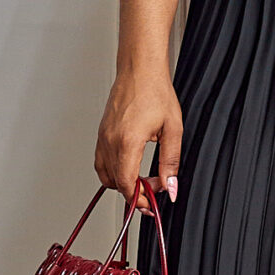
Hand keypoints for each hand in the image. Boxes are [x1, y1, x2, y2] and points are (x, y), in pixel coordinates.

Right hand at [95, 67, 180, 202]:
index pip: (127, 185)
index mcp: (128, 142)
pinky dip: (113, 171)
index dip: (139, 200)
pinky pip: (101, 162)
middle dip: (135, 192)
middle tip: (154, 187)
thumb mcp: (172, 130)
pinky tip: (130, 166)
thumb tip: (170, 187)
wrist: (139, 70)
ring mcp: (103, 137)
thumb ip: (170, 162)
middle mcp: (110, 141)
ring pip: (105, 175)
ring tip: (143, 178)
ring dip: (123, 183)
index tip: (151, 204)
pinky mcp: (101, 133)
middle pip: (116, 183)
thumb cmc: (155, 92)